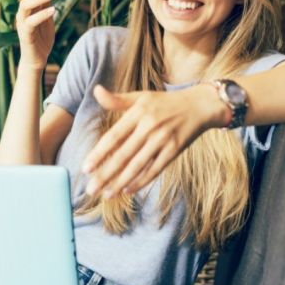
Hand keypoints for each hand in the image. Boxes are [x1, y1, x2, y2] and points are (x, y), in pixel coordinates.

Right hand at [15, 0, 73, 71]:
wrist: (37, 59)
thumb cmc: (42, 37)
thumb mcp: (46, 13)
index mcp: (30, 5)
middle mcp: (24, 11)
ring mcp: (22, 22)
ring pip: (26, 4)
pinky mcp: (24, 34)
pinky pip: (30, 22)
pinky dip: (41, 15)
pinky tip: (53, 11)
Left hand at [82, 84, 228, 197]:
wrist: (199, 105)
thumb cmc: (164, 103)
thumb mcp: (141, 97)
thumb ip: (117, 100)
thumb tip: (96, 90)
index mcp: (138, 113)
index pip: (113, 137)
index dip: (98, 154)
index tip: (85, 169)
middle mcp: (149, 126)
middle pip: (123, 155)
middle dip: (105, 174)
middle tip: (90, 190)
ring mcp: (163, 139)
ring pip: (138, 165)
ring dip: (120, 182)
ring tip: (106, 194)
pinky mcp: (175, 150)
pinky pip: (155, 169)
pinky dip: (141, 181)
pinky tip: (127, 190)